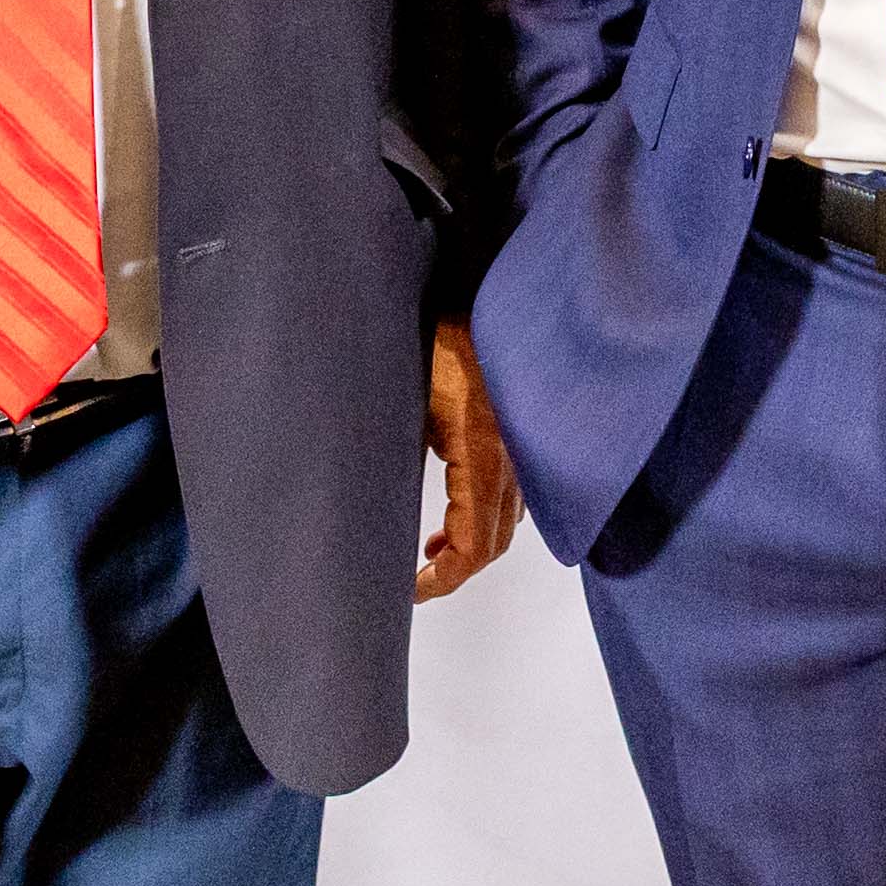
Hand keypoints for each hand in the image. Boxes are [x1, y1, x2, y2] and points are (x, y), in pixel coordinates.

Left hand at [417, 320, 521, 599]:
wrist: (481, 297)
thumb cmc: (439, 342)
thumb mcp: (405, 402)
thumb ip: (394, 454)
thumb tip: (366, 505)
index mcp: (479, 455)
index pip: (475, 543)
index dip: (444, 577)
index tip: (412, 588)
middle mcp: (509, 460)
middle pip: (494, 542)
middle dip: (455, 571)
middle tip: (415, 583)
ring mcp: (518, 451)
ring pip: (506, 523)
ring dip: (470, 546)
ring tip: (429, 554)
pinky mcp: (516, 439)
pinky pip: (509, 498)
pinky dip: (483, 520)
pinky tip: (452, 517)